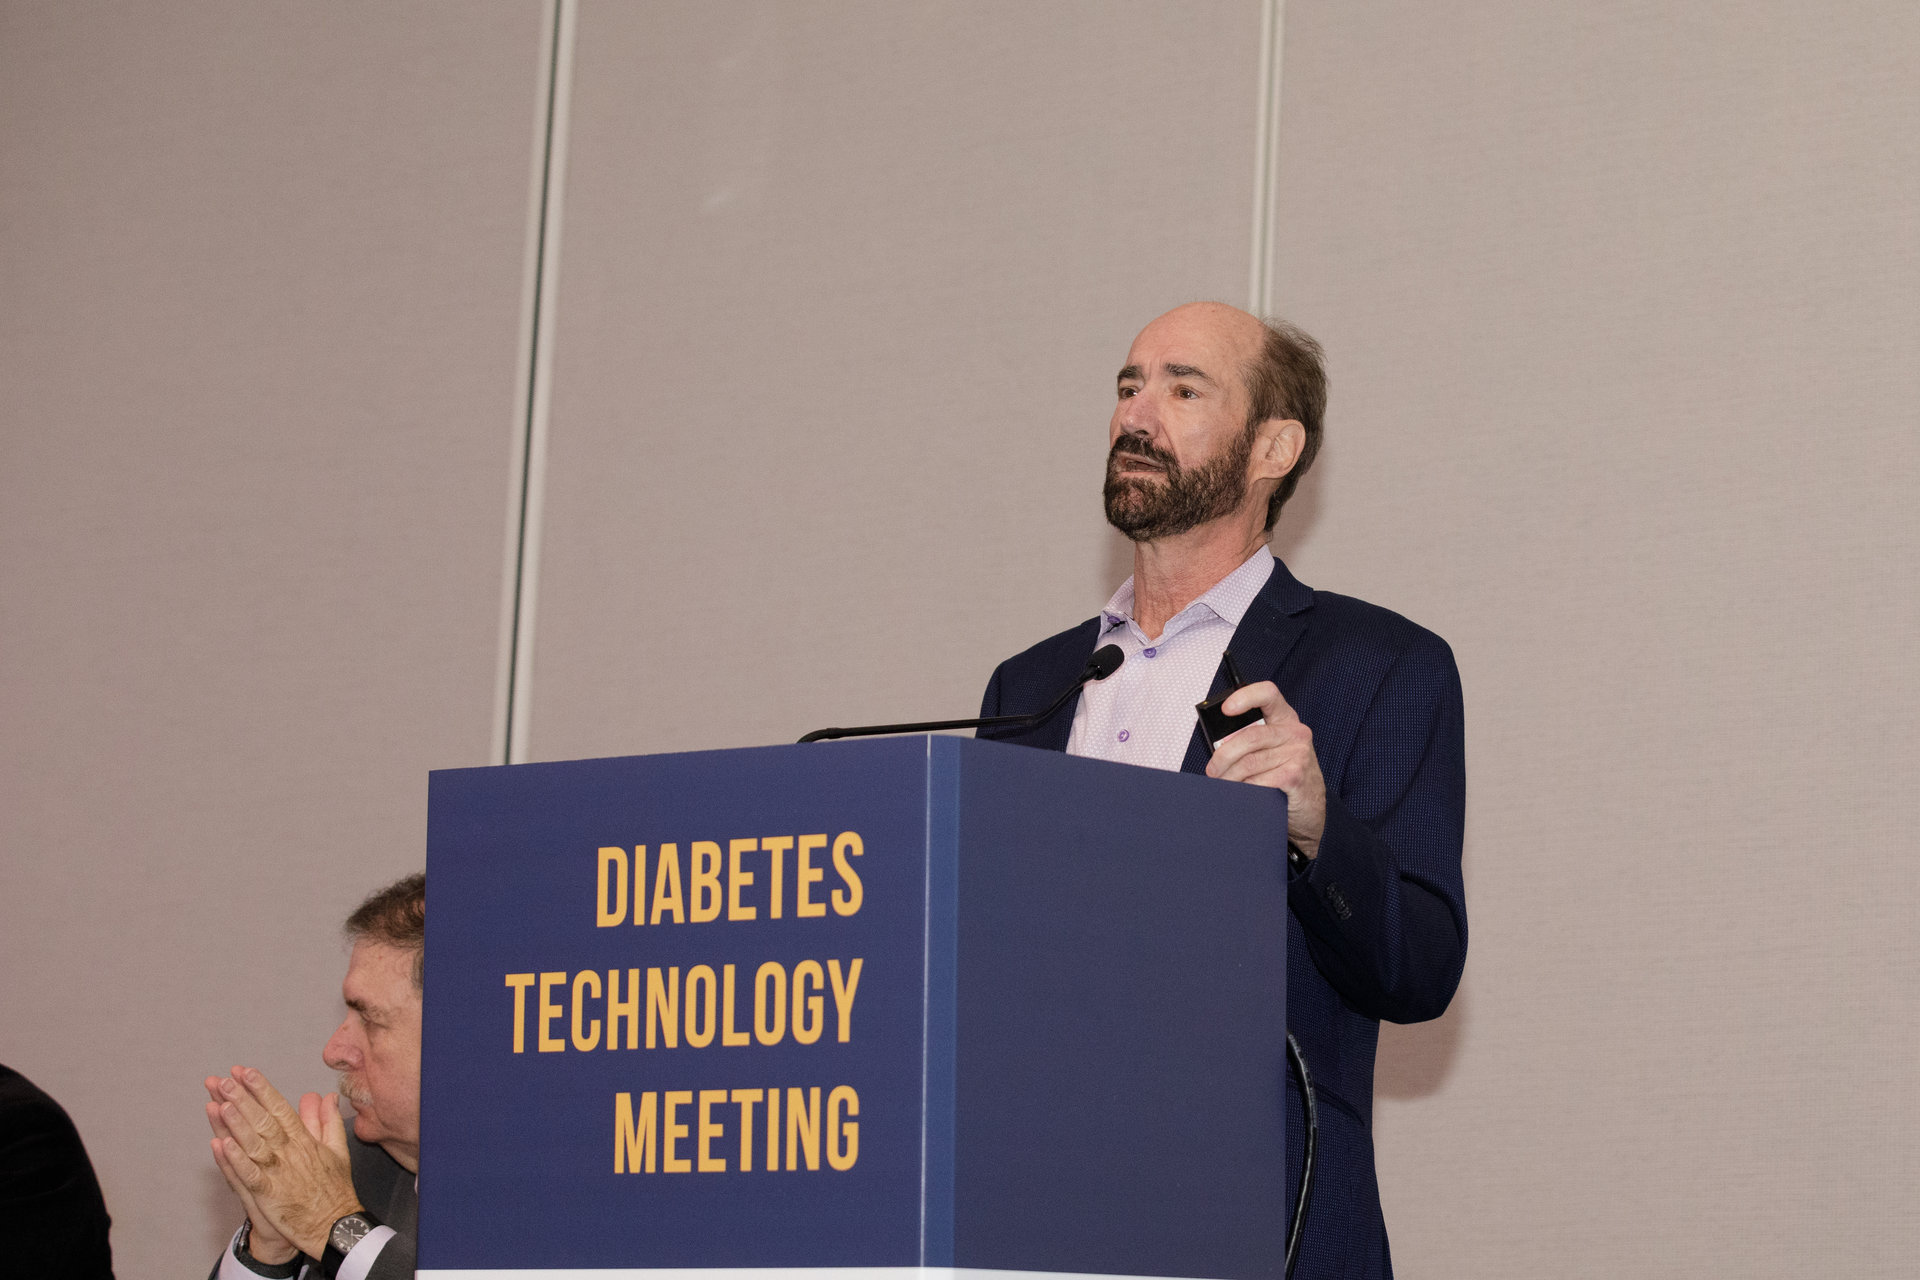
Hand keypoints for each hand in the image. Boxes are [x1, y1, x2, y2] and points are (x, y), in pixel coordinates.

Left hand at [205, 1066, 361, 1258]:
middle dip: (242, 1098)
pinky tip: (221, 1145)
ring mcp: (278, 1173)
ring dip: (236, 1123)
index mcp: (304, 1140)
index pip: (280, 1108)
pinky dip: (235, 1160)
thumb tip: (325, 1096)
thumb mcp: (338, 1149)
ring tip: (219, 1102)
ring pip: (253, 1143)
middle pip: (263, 1121)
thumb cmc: (335, 1189)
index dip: (262, 1089)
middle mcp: (290, 1152)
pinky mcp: (268, 1194)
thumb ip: (329, 1120)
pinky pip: (248, 1175)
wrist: (335, 1225)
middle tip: (223, 1080)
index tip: (246, 1072)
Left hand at [1203, 680, 1326, 856]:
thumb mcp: (1270, 749)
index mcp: (1285, 718)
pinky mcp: (1296, 775)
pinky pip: (1259, 781)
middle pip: (1250, 737)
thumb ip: (1250, 740)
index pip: (1268, 694)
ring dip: (1230, 777)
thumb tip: (1219, 744)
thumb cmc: (1283, 773)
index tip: (1226, 709)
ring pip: (1250, 762)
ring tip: (1222, 784)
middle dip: (1223, 755)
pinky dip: (1245, 789)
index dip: (1245, 697)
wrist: (1309, 806)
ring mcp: (1299, 753)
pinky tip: (1242, 793)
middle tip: (1212, 770)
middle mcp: (1295, 732)